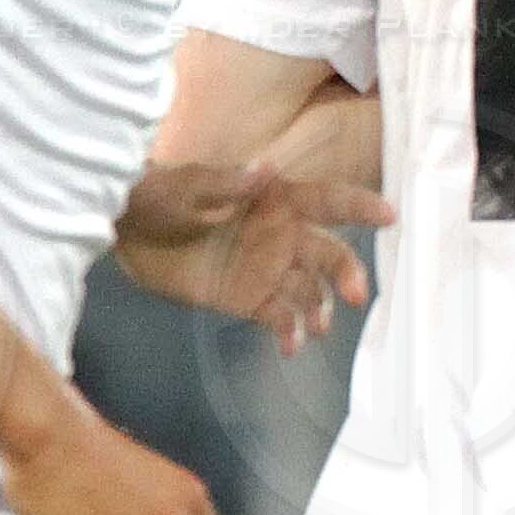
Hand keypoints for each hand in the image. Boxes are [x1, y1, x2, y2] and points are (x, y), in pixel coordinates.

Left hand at [118, 160, 393, 354]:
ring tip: (316, 329)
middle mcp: (282, 236)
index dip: (360, 205)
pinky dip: (291, 333)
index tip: (390, 216)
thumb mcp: (186, 186)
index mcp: (276, 200)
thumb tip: (265, 168)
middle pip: (330, 254)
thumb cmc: (158, 196)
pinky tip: (291, 346)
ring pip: (310, 291)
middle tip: (356, 295)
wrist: (124, 233)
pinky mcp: (248, 300)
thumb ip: (226, 183)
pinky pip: (281, 318)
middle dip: (347, 273)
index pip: (327, 201)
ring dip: (319, 310)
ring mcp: (268, 270)